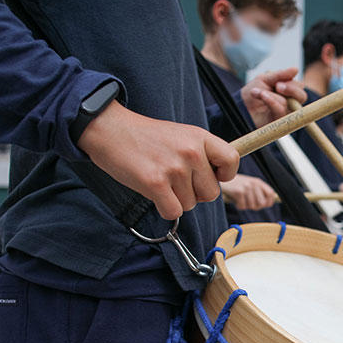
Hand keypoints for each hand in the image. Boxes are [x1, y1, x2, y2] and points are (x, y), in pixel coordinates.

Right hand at [78, 101, 238, 219]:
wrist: (110, 130)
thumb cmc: (146, 136)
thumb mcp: (182, 134)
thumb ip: (202, 152)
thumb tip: (219, 177)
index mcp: (200, 137)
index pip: (232, 161)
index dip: (224, 174)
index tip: (211, 175)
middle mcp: (191, 152)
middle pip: (211, 193)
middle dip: (196, 193)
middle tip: (176, 180)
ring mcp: (174, 169)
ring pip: (191, 204)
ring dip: (176, 199)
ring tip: (161, 179)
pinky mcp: (156, 184)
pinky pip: (173, 212)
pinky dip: (165, 208)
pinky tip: (154, 192)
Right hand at [221, 174, 276, 210]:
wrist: (222, 178)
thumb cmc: (236, 184)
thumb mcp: (250, 184)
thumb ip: (260, 192)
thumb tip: (269, 203)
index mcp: (258, 182)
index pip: (271, 194)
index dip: (268, 202)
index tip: (263, 205)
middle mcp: (254, 183)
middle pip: (262, 203)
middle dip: (256, 207)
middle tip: (249, 204)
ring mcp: (247, 187)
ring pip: (252, 206)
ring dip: (245, 206)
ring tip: (241, 199)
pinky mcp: (239, 191)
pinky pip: (243, 206)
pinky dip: (239, 205)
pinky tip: (236, 199)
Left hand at [241, 67, 306, 126]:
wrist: (240, 106)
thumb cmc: (254, 92)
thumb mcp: (265, 79)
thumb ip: (280, 75)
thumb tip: (296, 69)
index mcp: (288, 90)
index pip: (299, 86)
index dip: (292, 83)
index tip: (278, 82)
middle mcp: (290, 102)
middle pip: (302, 96)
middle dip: (291, 89)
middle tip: (278, 87)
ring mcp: (285, 113)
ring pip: (289, 103)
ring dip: (273, 96)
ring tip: (260, 92)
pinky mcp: (278, 121)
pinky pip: (280, 111)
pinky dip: (272, 102)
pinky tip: (262, 96)